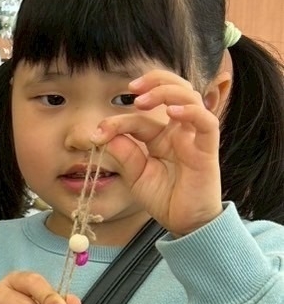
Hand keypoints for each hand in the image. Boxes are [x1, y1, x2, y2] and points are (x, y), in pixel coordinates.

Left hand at [96, 69, 223, 238]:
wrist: (184, 222)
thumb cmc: (164, 197)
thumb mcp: (135, 175)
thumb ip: (124, 153)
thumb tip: (105, 133)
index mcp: (160, 135)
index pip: (139, 116)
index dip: (117, 120)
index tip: (97, 133)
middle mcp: (178, 130)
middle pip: (174, 89)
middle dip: (154, 81)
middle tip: (132, 87)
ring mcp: (194, 136)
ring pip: (190, 97)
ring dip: (167, 91)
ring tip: (144, 99)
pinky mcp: (207, 148)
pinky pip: (206, 122)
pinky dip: (191, 111)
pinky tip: (172, 112)